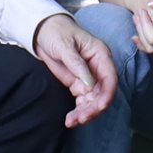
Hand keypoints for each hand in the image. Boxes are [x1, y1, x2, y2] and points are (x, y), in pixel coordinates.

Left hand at [32, 12, 116, 126]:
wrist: (43, 31)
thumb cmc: (56, 32)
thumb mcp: (64, 45)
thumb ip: (76, 63)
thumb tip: (88, 82)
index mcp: (100, 55)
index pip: (110, 77)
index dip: (107, 94)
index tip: (100, 106)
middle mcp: (98, 68)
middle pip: (103, 93)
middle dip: (94, 108)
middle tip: (80, 118)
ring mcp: (89, 78)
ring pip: (93, 100)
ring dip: (85, 113)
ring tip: (71, 121)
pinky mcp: (78, 84)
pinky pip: (82, 102)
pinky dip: (78, 111)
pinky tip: (70, 119)